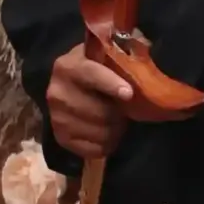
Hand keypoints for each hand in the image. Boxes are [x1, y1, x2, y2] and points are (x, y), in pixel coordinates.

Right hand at [46, 43, 133, 159]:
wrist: (72, 86)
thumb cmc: (98, 69)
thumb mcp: (106, 55)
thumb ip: (122, 55)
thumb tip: (146, 54)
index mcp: (68, 66)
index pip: (90, 74)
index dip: (110, 84)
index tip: (128, 94)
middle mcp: (57, 92)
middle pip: (99, 111)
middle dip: (120, 113)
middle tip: (127, 110)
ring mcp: (57, 117)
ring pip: (100, 132)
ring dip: (116, 129)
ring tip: (117, 120)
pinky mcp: (61, 138)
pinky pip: (94, 149)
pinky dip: (108, 144)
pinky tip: (109, 133)